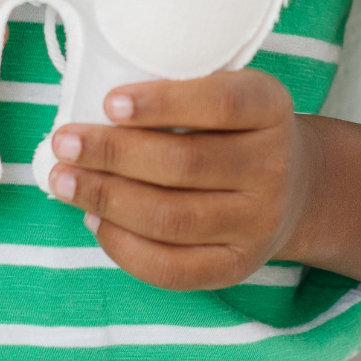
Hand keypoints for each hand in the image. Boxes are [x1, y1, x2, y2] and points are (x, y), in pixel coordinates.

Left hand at [46, 70, 314, 290]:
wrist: (296, 188)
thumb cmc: (235, 130)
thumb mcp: (227, 92)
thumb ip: (179, 93)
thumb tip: (94, 115)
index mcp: (270, 108)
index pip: (220, 104)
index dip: (162, 104)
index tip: (109, 102)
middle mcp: (272, 166)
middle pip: (183, 164)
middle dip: (112, 154)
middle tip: (64, 142)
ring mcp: (259, 222)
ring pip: (171, 218)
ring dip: (106, 199)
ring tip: (65, 181)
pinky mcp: (238, 266)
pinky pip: (172, 268)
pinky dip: (123, 246)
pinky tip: (95, 220)